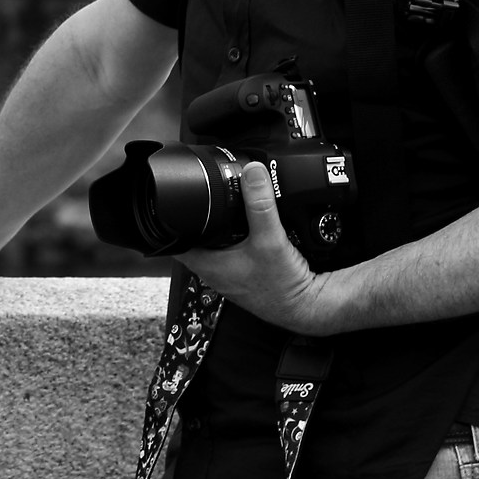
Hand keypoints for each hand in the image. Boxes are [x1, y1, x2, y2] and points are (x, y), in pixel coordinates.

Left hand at [174, 164, 336, 333]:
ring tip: (226, 206)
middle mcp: (213, 270)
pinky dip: (237, 235)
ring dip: (219, 226)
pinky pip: (233, 248)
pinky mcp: (244, 271)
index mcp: (207, 264)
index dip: (171, 217)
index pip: (175, 238)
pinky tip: (248, 226)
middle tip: (204, 194)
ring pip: (214, 242)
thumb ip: (261, 205)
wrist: (307, 305)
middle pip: (194, 236)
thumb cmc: (283, 287)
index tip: (176, 197)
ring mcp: (228, 272)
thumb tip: (252, 172)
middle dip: (199, 216)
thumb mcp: (270, 240)